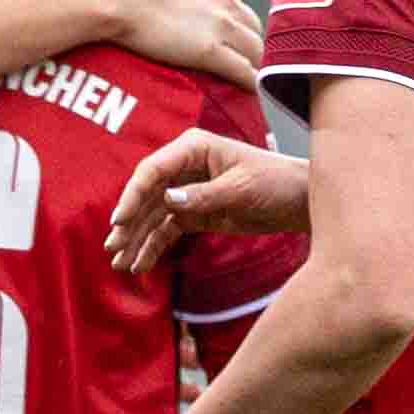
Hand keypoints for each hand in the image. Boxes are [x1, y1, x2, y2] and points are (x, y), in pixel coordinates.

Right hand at [104, 0, 262, 89]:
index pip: (237, 3)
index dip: (233, 20)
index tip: (226, 31)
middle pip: (252, 26)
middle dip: (248, 42)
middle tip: (241, 57)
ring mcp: (221, 25)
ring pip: (254, 50)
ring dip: (254, 64)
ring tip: (251, 78)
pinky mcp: (210, 51)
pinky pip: (241, 70)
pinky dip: (249, 82)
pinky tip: (250, 90)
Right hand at [105, 129, 310, 272]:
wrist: (301, 201)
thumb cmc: (277, 182)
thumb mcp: (243, 188)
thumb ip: (205, 195)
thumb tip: (168, 201)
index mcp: (193, 149)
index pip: (153, 171)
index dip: (132, 196)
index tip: (119, 222)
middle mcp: (184, 168)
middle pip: (146, 196)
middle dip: (128, 223)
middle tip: (113, 248)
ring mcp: (187, 192)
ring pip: (152, 217)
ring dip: (136, 240)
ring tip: (120, 264)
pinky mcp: (194, 213)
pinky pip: (166, 231)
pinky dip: (153, 247)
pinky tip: (140, 265)